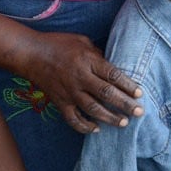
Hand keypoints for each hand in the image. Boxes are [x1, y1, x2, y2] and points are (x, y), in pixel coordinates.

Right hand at [23, 32, 142, 132]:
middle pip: (106, 94)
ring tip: (123, 123)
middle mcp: (80, 77)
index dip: (128, 85)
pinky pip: (73, 118)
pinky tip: (96, 129)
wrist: (31, 53)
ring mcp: (69, 92)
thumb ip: (98, 54)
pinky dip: (84, 126)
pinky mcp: (60, 102)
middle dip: (125, 104)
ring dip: (109, 118)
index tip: (139, 94)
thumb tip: (111, 67)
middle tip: (139, 112)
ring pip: (92, 109)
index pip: (112, 75)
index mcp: (87, 60)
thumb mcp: (82, 41)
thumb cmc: (59, 43)